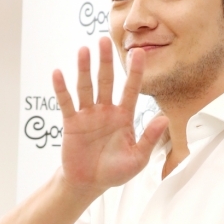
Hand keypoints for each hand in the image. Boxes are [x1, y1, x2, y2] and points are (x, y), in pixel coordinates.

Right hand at [52, 37, 168, 196]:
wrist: (89, 184)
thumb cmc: (115, 171)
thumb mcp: (138, 159)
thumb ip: (150, 139)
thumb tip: (164, 119)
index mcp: (124, 117)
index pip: (131, 90)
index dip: (135, 72)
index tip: (139, 52)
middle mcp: (106, 111)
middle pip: (106, 81)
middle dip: (106, 61)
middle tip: (105, 40)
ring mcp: (88, 115)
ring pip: (86, 87)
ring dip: (84, 69)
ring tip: (84, 50)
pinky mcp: (72, 123)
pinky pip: (67, 103)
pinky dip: (62, 89)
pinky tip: (58, 73)